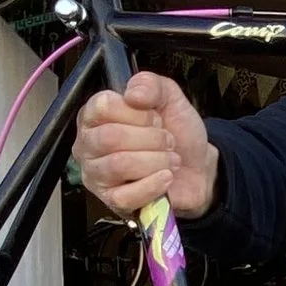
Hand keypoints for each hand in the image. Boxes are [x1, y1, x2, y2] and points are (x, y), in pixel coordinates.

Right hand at [74, 70, 218, 217]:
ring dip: (155, 160)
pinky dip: (154, 184)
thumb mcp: (169, 98)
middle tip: (166, 140)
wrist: (197, 167)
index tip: (154, 118)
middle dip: (150, 138)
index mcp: (95, 116)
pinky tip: (165, 177)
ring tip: (169, 159)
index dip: (137, 112)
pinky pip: (126, 195)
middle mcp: (89, 144)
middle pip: (110, 137)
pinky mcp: (112, 201)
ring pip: (119, 164)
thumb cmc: (176, 133)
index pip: (103, 106)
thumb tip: (132, 93)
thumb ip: (151, 85)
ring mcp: (97, 175)